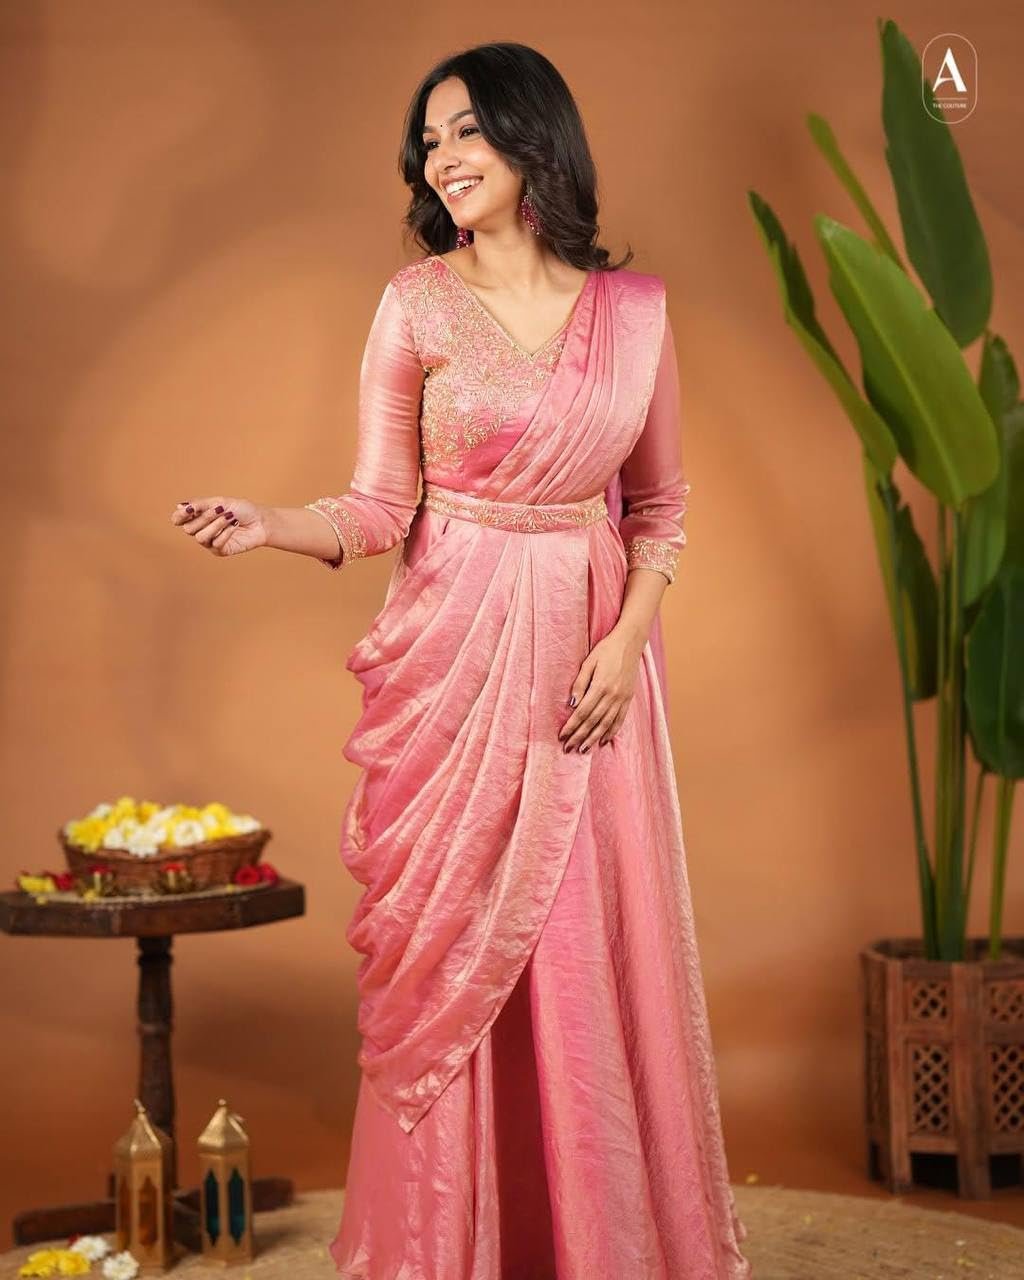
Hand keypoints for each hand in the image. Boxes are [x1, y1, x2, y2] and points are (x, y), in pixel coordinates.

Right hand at [170, 497, 268, 557]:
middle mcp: (201, 530)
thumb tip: (179, 507)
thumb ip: (200, 505)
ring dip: (215, 525)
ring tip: (230, 517)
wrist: (261, 521)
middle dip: (204, 518)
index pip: (179, 520)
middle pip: (189, 529)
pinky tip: (235, 526)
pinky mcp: (221, 551)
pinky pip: (215, 544)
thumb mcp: (220, 502)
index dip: (179, 516)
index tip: (189, 510)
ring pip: (200, 538)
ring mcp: (210, 542)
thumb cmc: (242, 509)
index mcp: (198, 517)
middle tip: (220, 509)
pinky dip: (226, 533)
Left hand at [558, 627, 645, 752]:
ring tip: (583, 750)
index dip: (572, 726)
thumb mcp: (589, 662)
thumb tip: (571, 705)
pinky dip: (611, 731)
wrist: (630, 642)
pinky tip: (604, 740)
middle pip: (593, 721)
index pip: (582, 712)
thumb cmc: (606, 649)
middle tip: (568, 749)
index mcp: (600, 686)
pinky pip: (620, 719)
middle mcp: (612, 695)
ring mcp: (622, 698)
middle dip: (579, 736)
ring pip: (606, 724)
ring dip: (594, 738)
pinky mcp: (628, 698)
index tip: (562, 736)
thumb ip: (580, 683)